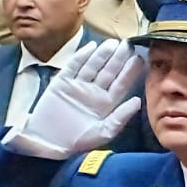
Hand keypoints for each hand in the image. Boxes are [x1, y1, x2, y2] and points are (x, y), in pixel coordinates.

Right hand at [12, 39, 143, 155]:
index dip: (130, 71)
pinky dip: (81, 57)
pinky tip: (91, 47)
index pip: (121, 84)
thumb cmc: (76, 142)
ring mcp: (78, 86)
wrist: (47, 143)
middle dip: (118, 58)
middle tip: (127, 44)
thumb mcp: (104, 132)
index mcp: (106, 104)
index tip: (140, 59)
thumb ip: (121, 117)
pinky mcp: (61, 83)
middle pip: (108, 71)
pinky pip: (72, 67)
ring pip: (92, 66)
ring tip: (113, 43)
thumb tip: (138, 101)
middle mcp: (94, 92)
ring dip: (102, 54)